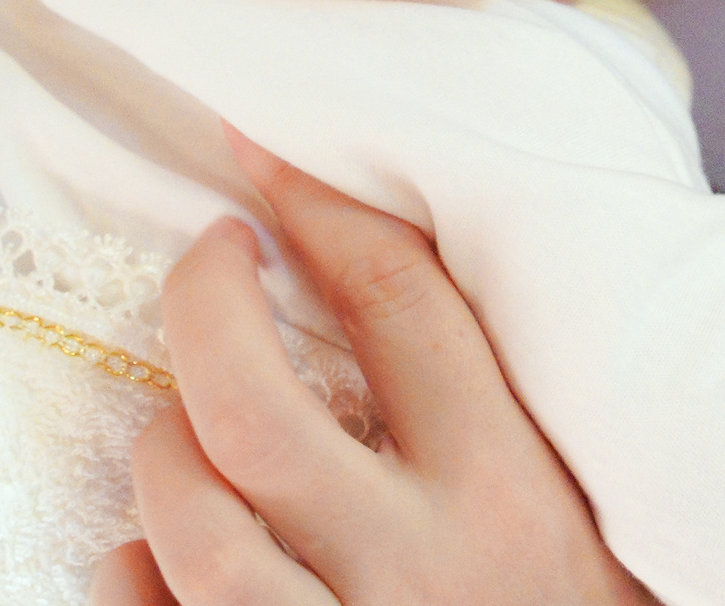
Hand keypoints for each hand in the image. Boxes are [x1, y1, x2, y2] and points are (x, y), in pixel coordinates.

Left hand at [95, 131, 654, 604]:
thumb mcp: (587, 505)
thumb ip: (514, 407)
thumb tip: (397, 265)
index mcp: (517, 490)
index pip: (404, 306)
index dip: (322, 209)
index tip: (265, 161)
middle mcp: (426, 570)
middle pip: (255, 409)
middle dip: (201, 306)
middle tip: (210, 260)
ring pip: (193, 526)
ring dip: (161, 452)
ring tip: (180, 422)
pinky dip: (136, 578)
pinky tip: (159, 550)